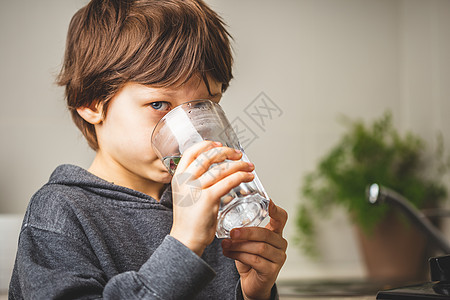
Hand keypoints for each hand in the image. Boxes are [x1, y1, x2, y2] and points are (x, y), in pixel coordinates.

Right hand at [170, 141, 254, 255]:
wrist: (185, 240)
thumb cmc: (189, 220)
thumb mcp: (185, 194)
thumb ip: (195, 181)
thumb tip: (215, 170)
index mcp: (178, 176)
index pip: (192, 152)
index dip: (207, 145)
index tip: (219, 144)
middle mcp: (185, 180)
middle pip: (208, 157)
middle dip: (227, 152)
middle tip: (239, 154)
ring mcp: (196, 189)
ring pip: (222, 169)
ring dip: (239, 165)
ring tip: (249, 166)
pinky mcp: (208, 199)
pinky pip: (228, 182)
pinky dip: (241, 177)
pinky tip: (248, 177)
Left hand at [222, 200, 287, 299]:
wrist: (251, 282)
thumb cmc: (249, 259)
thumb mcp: (246, 242)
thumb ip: (242, 231)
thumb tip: (225, 220)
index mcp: (275, 232)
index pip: (281, 218)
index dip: (276, 210)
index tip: (268, 201)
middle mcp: (280, 243)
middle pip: (266, 234)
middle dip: (246, 232)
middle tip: (232, 232)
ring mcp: (279, 258)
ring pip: (259, 248)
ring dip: (239, 246)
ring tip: (226, 244)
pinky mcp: (272, 270)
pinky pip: (256, 260)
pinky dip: (239, 256)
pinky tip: (228, 253)